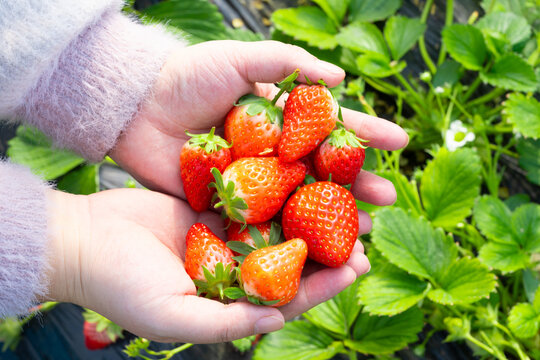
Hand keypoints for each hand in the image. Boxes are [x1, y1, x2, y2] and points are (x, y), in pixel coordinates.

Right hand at [45, 188, 369, 342]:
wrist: (83, 242)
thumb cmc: (120, 286)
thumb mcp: (171, 315)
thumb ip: (224, 321)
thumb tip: (275, 319)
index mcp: (230, 298)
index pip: (288, 294)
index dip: (323, 284)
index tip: (356, 266)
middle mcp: (233, 266)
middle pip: (291, 257)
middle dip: (327, 245)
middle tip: (364, 228)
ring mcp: (223, 233)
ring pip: (276, 222)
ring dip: (309, 211)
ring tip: (344, 196)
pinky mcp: (210, 203)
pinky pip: (250, 193)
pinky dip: (274, 185)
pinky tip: (301, 171)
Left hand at [109, 40, 408, 208]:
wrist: (138, 106)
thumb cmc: (188, 76)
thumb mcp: (238, 58)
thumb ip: (286, 64)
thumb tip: (340, 78)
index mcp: (281, 119)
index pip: (331, 128)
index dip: (365, 135)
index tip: (400, 143)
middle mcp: (273, 153)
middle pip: (322, 173)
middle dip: (357, 186)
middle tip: (388, 201)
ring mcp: (253, 182)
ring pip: (300, 203)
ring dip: (331, 219)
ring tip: (363, 234)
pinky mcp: (228, 205)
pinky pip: (263, 222)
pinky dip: (288, 237)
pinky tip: (312, 250)